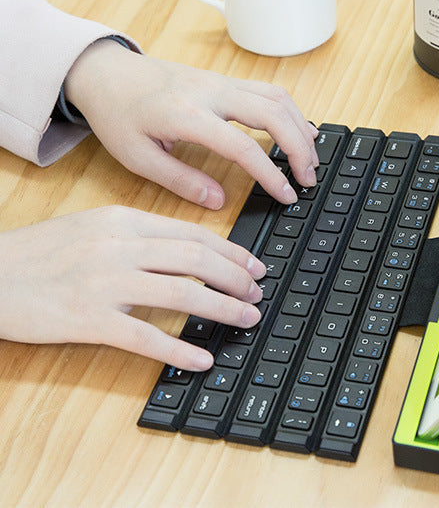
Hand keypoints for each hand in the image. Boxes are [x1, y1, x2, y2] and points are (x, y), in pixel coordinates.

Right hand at [0, 206, 266, 369]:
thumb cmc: (41, 252)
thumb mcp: (93, 226)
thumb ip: (139, 234)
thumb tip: (190, 250)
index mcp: (123, 220)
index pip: (193, 234)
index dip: (232, 252)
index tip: (254, 266)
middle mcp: (119, 246)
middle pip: (197, 260)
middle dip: (237, 278)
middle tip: (257, 293)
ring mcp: (105, 283)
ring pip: (183, 294)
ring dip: (223, 308)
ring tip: (246, 319)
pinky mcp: (89, 321)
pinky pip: (146, 338)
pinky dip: (180, 350)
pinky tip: (202, 359)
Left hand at [63, 39, 318, 208]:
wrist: (107, 73)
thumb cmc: (118, 114)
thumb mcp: (137, 157)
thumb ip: (180, 181)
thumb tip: (218, 201)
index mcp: (187, 115)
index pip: (244, 146)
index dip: (271, 175)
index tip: (287, 195)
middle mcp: (211, 92)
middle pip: (274, 114)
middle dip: (300, 149)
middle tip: (310, 179)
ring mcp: (221, 82)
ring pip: (278, 97)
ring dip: (301, 127)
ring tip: (311, 159)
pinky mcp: (225, 80)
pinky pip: (269, 90)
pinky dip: (291, 111)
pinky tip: (300, 130)